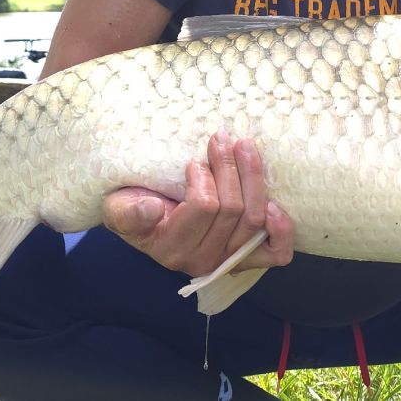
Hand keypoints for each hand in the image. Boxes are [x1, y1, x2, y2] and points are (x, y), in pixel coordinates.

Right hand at [102, 131, 294, 276]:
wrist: (146, 222)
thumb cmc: (134, 208)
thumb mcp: (119, 208)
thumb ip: (128, 212)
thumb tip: (153, 209)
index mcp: (172, 249)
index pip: (203, 208)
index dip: (203, 177)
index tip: (194, 162)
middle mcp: (203, 260)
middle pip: (234, 210)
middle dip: (230, 167)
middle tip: (221, 139)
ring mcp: (229, 260)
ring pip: (255, 219)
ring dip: (253, 177)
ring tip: (244, 147)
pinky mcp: (249, 258)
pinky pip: (275, 252)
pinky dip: (281, 229)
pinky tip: (276, 205)